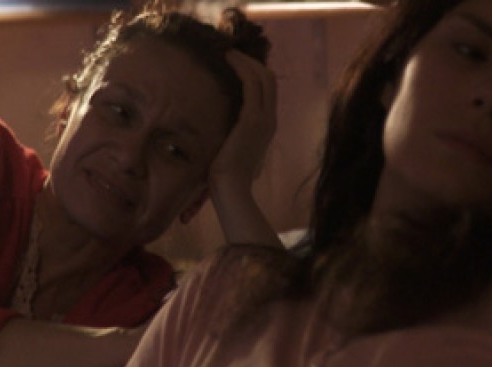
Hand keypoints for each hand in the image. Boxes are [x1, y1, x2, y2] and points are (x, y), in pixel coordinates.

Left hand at [209, 50, 277, 187]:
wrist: (232, 190)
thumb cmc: (226, 177)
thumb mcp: (233, 152)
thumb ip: (233, 138)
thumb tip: (221, 132)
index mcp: (267, 128)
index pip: (267, 91)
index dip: (255, 73)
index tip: (236, 64)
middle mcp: (270, 120)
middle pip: (269, 79)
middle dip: (251, 62)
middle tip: (231, 53)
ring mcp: (264, 119)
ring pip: (262, 77)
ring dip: (245, 61)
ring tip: (227, 52)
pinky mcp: (252, 119)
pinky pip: (251, 83)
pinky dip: (241, 67)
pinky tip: (227, 59)